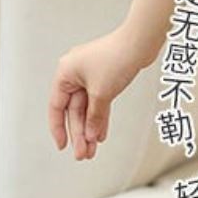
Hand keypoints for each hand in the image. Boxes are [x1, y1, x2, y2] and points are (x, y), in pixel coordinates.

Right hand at [48, 25, 148, 160]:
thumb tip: (90, 135)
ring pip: (88, 108)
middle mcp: (74, 74)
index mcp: (65, 73)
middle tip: (83, 154)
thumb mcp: (101, 93)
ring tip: (92, 150)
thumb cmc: (117, 58)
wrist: (140, 42)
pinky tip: (101, 134)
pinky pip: (99, 102)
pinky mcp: (105, 78)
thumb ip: (94, 116)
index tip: (63, 146)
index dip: (58, 128)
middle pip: (74, 111)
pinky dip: (100, 117)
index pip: (56, 106)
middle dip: (79, 133)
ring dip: (90, 129)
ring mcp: (90, 76)